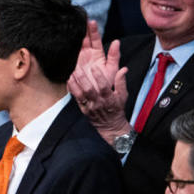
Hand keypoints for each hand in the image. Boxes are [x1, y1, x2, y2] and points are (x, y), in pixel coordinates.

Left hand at [67, 20, 129, 141]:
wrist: (110, 125)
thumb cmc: (117, 108)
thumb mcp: (123, 95)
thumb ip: (121, 82)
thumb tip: (123, 69)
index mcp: (109, 98)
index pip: (104, 87)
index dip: (99, 77)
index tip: (95, 68)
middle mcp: (98, 102)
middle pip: (89, 90)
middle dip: (83, 79)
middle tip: (79, 69)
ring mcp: (89, 107)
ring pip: (81, 95)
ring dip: (76, 84)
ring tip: (72, 74)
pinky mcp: (83, 109)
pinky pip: (76, 99)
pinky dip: (72, 90)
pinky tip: (70, 82)